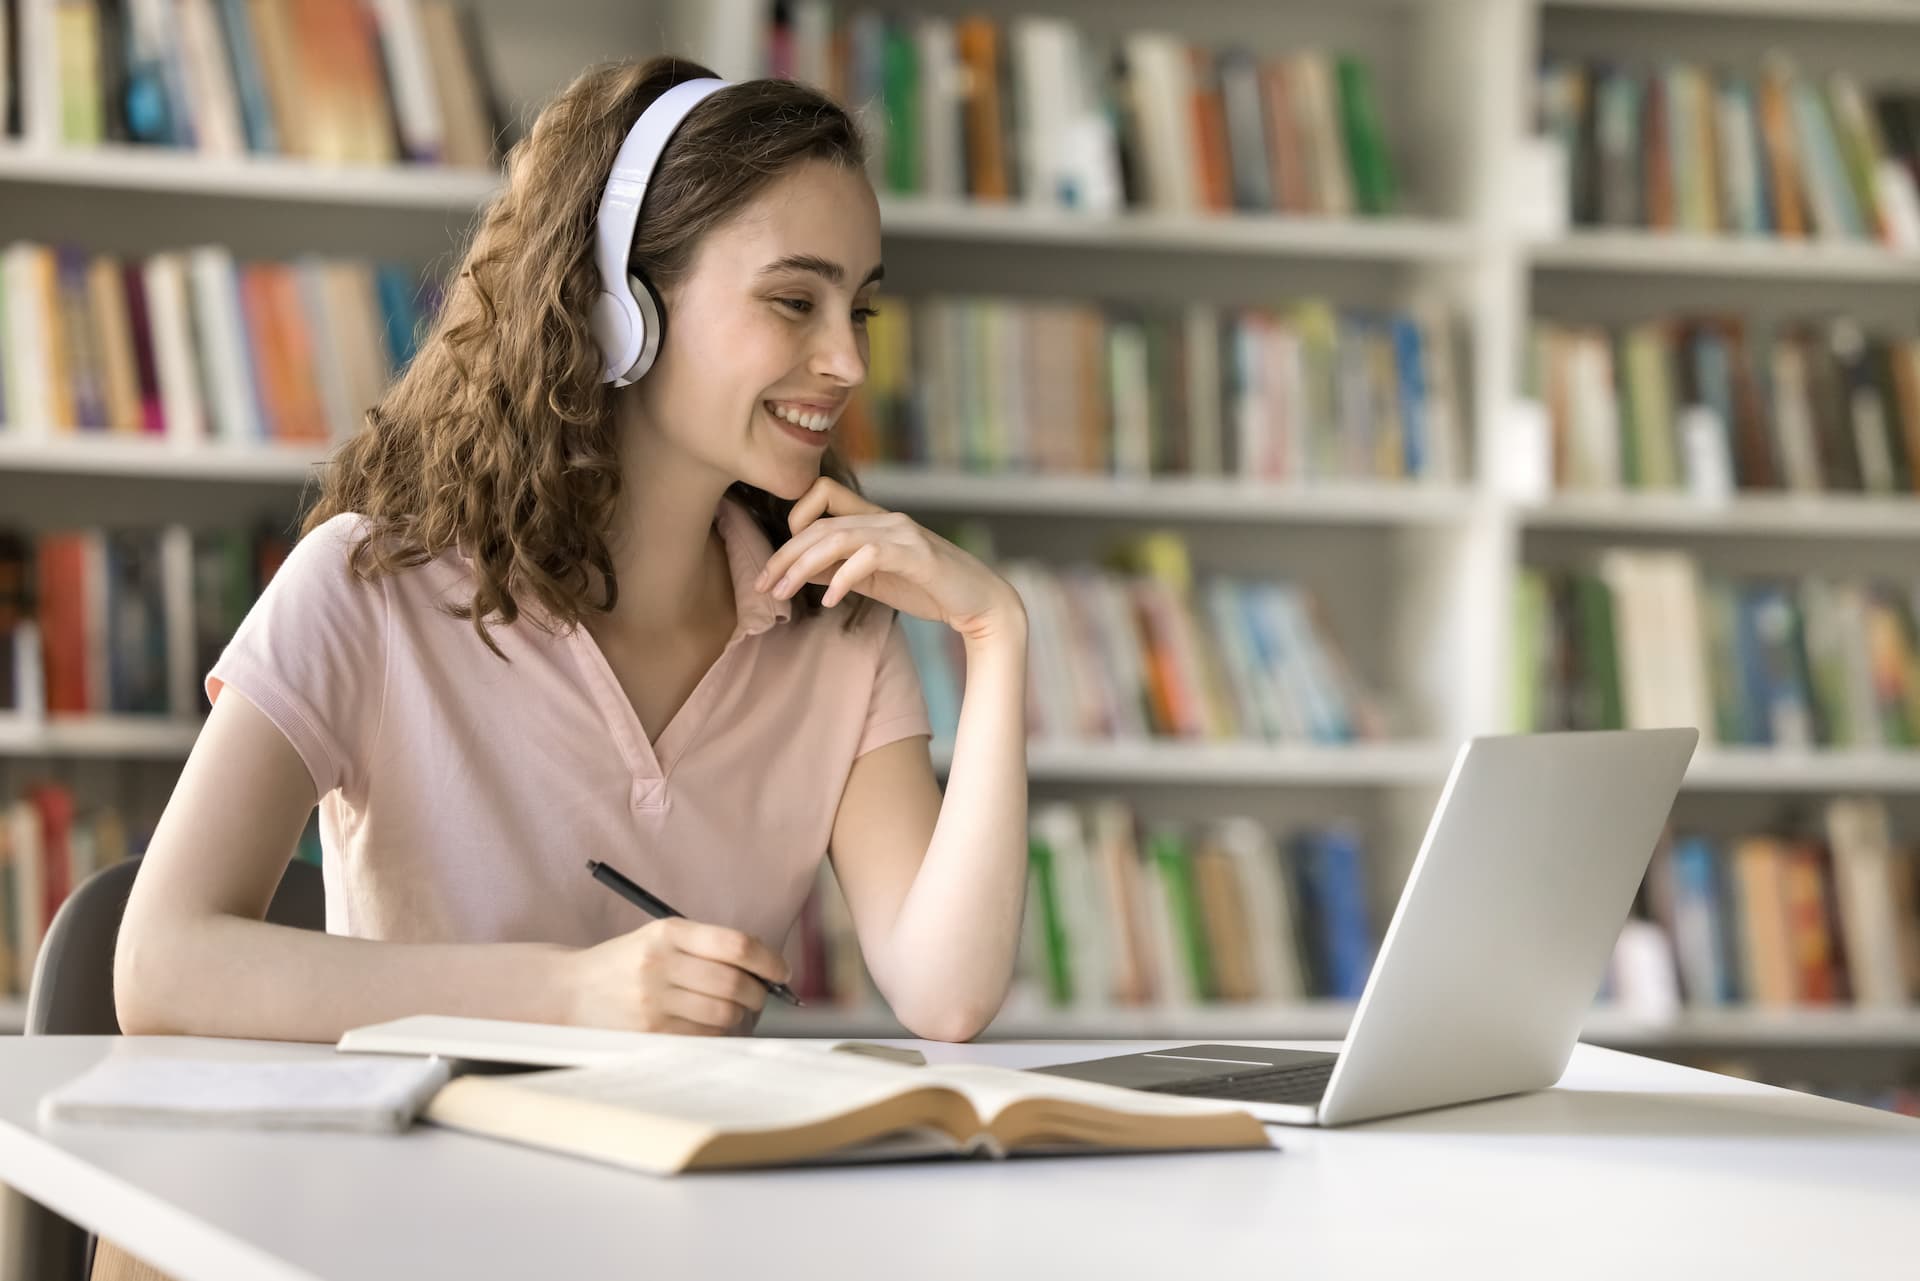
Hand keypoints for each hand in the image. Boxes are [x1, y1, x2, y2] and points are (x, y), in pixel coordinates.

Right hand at [562, 917, 790, 1034]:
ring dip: (741, 1017)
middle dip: (759, 993)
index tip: (781, 971)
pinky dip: (717, 1035)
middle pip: (735, 983)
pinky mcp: (649, 1033)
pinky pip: (704, 1038)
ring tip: (736, 1013)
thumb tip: (765, 969)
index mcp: (668, 932)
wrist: (570, 992)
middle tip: (761, 996)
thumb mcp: (659, 939)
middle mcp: (660, 964)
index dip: (769, 959)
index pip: (736, 944)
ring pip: (723, 1015)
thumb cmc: (627, 964)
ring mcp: (653, 1001)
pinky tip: (710, 1028)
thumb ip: (707, 947)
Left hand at [754, 477, 1026, 643]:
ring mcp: (902, 532)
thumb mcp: (875, 581)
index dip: (794, 518)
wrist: (981, 604)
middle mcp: (887, 517)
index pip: (823, 494)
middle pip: (820, 522)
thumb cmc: (929, 591)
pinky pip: (867, 557)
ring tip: (783, 593)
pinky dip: (841, 580)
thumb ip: (842, 572)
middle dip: (784, 554)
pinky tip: (830, 603)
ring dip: (802, 566)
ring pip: (836, 536)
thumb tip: (802, 573)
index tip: (780, 559)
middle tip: (764, 585)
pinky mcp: (915, 553)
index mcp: (876, 518)